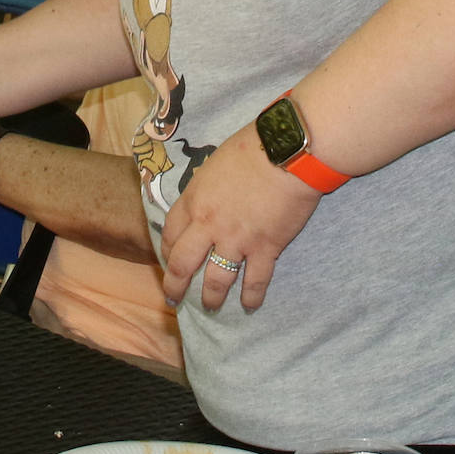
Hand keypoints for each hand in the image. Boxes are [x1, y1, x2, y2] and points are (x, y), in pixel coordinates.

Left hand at [160, 121, 321, 311]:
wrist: (287, 154)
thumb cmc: (252, 148)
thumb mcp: (214, 164)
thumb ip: (206, 186)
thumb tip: (208, 195)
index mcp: (194, 200)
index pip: (171, 234)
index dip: (167, 251)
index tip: (169, 260)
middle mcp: (209, 225)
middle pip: (183, 264)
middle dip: (175, 285)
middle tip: (173, 298)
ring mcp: (236, 240)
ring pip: (216, 279)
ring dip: (211, 297)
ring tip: (210, 306)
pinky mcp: (265, 249)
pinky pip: (255, 281)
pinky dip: (252, 297)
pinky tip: (250, 306)